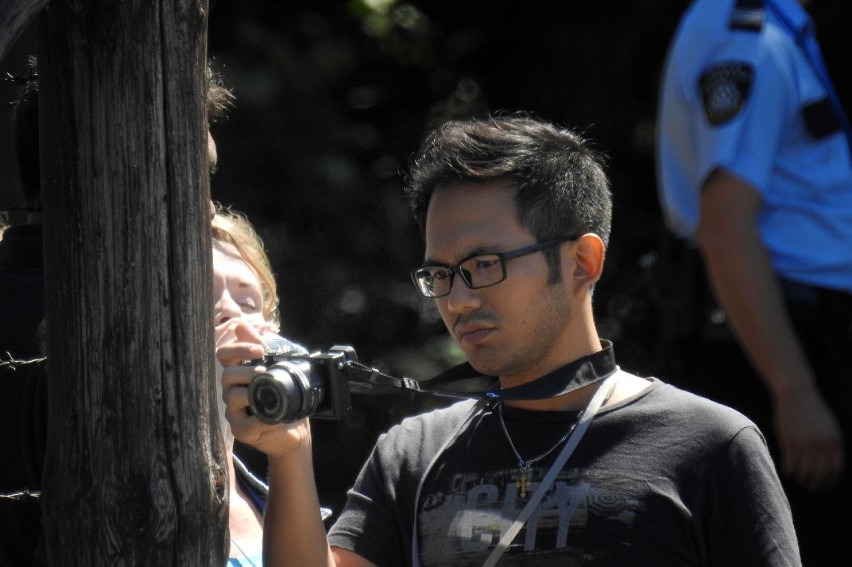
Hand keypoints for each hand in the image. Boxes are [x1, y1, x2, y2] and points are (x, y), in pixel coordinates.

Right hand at [217, 320, 311, 458]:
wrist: (296, 429)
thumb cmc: (284, 397)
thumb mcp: (277, 369)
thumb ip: (261, 347)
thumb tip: (240, 325)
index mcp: (239, 374)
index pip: (225, 355)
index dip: (237, 349)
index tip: (259, 350)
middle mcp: (232, 391)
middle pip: (227, 375)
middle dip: (247, 372)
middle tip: (264, 373)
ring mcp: (234, 411)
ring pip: (232, 397)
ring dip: (251, 392)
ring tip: (269, 392)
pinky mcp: (241, 430)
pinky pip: (245, 423)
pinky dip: (261, 418)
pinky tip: (273, 416)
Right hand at [774, 386, 844, 490]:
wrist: (797, 394)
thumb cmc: (813, 409)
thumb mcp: (830, 425)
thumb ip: (832, 443)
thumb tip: (831, 463)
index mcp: (834, 441)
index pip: (835, 469)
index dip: (830, 480)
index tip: (826, 485)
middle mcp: (821, 444)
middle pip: (820, 473)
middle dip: (816, 483)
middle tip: (812, 487)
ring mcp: (805, 443)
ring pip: (805, 471)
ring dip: (802, 478)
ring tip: (800, 480)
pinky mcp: (789, 441)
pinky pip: (791, 463)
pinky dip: (790, 470)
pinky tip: (788, 471)